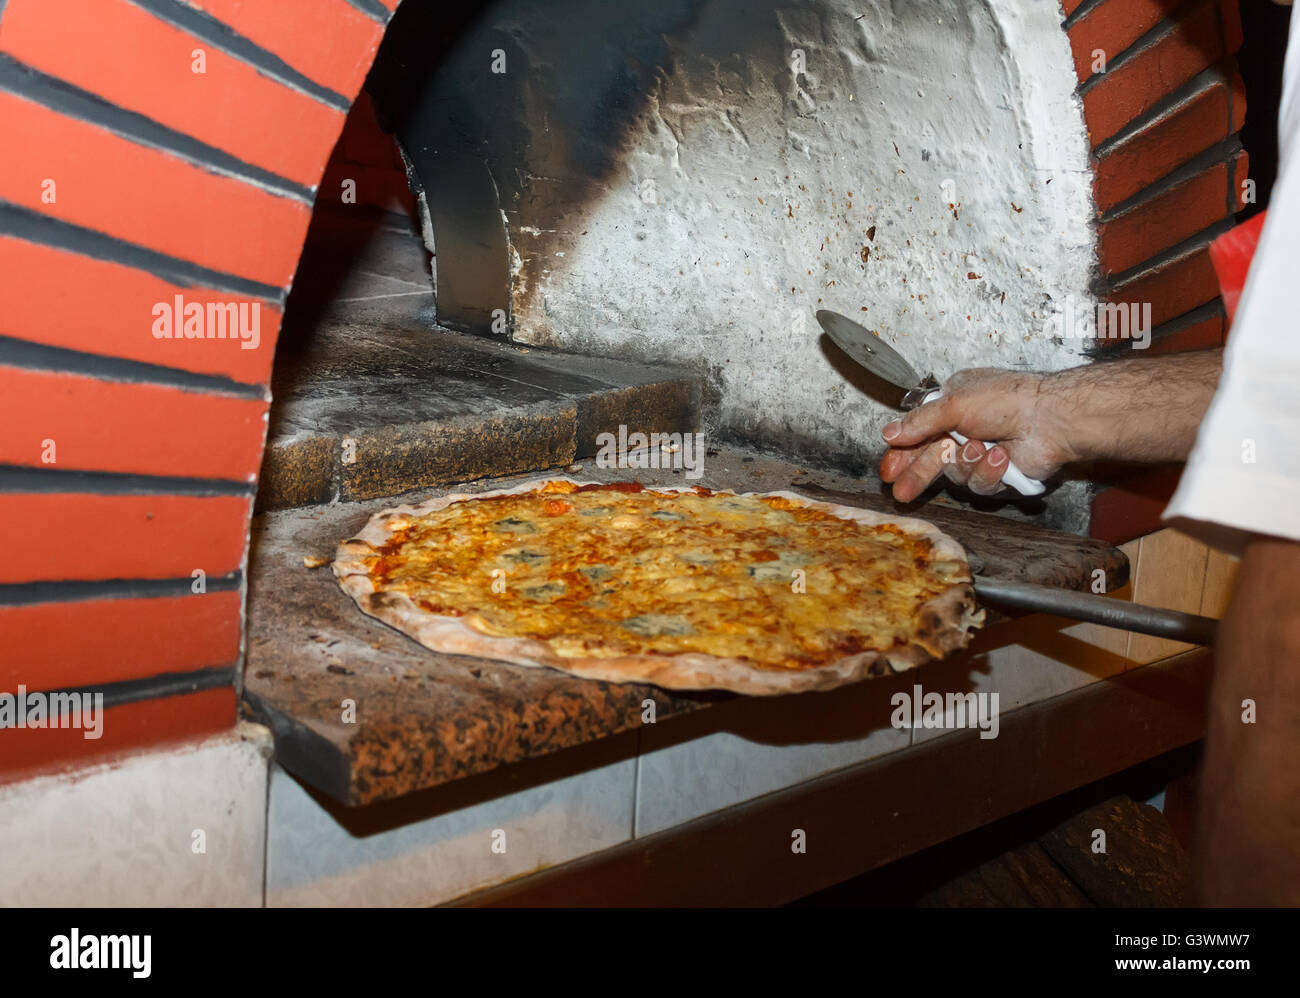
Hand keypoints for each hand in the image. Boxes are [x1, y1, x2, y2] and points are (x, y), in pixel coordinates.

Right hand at [878, 368, 1073, 501]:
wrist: (1050, 419)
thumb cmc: (1007, 400)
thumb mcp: (953, 403)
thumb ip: (919, 422)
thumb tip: (889, 433)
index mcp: (952, 405)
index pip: (918, 432)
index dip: (902, 452)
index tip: (889, 470)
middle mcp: (965, 429)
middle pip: (931, 460)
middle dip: (917, 475)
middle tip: (902, 492)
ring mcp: (981, 453)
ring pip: (955, 474)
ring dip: (966, 463)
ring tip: (981, 448)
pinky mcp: (998, 474)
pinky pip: (980, 484)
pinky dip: (989, 471)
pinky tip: (1001, 456)